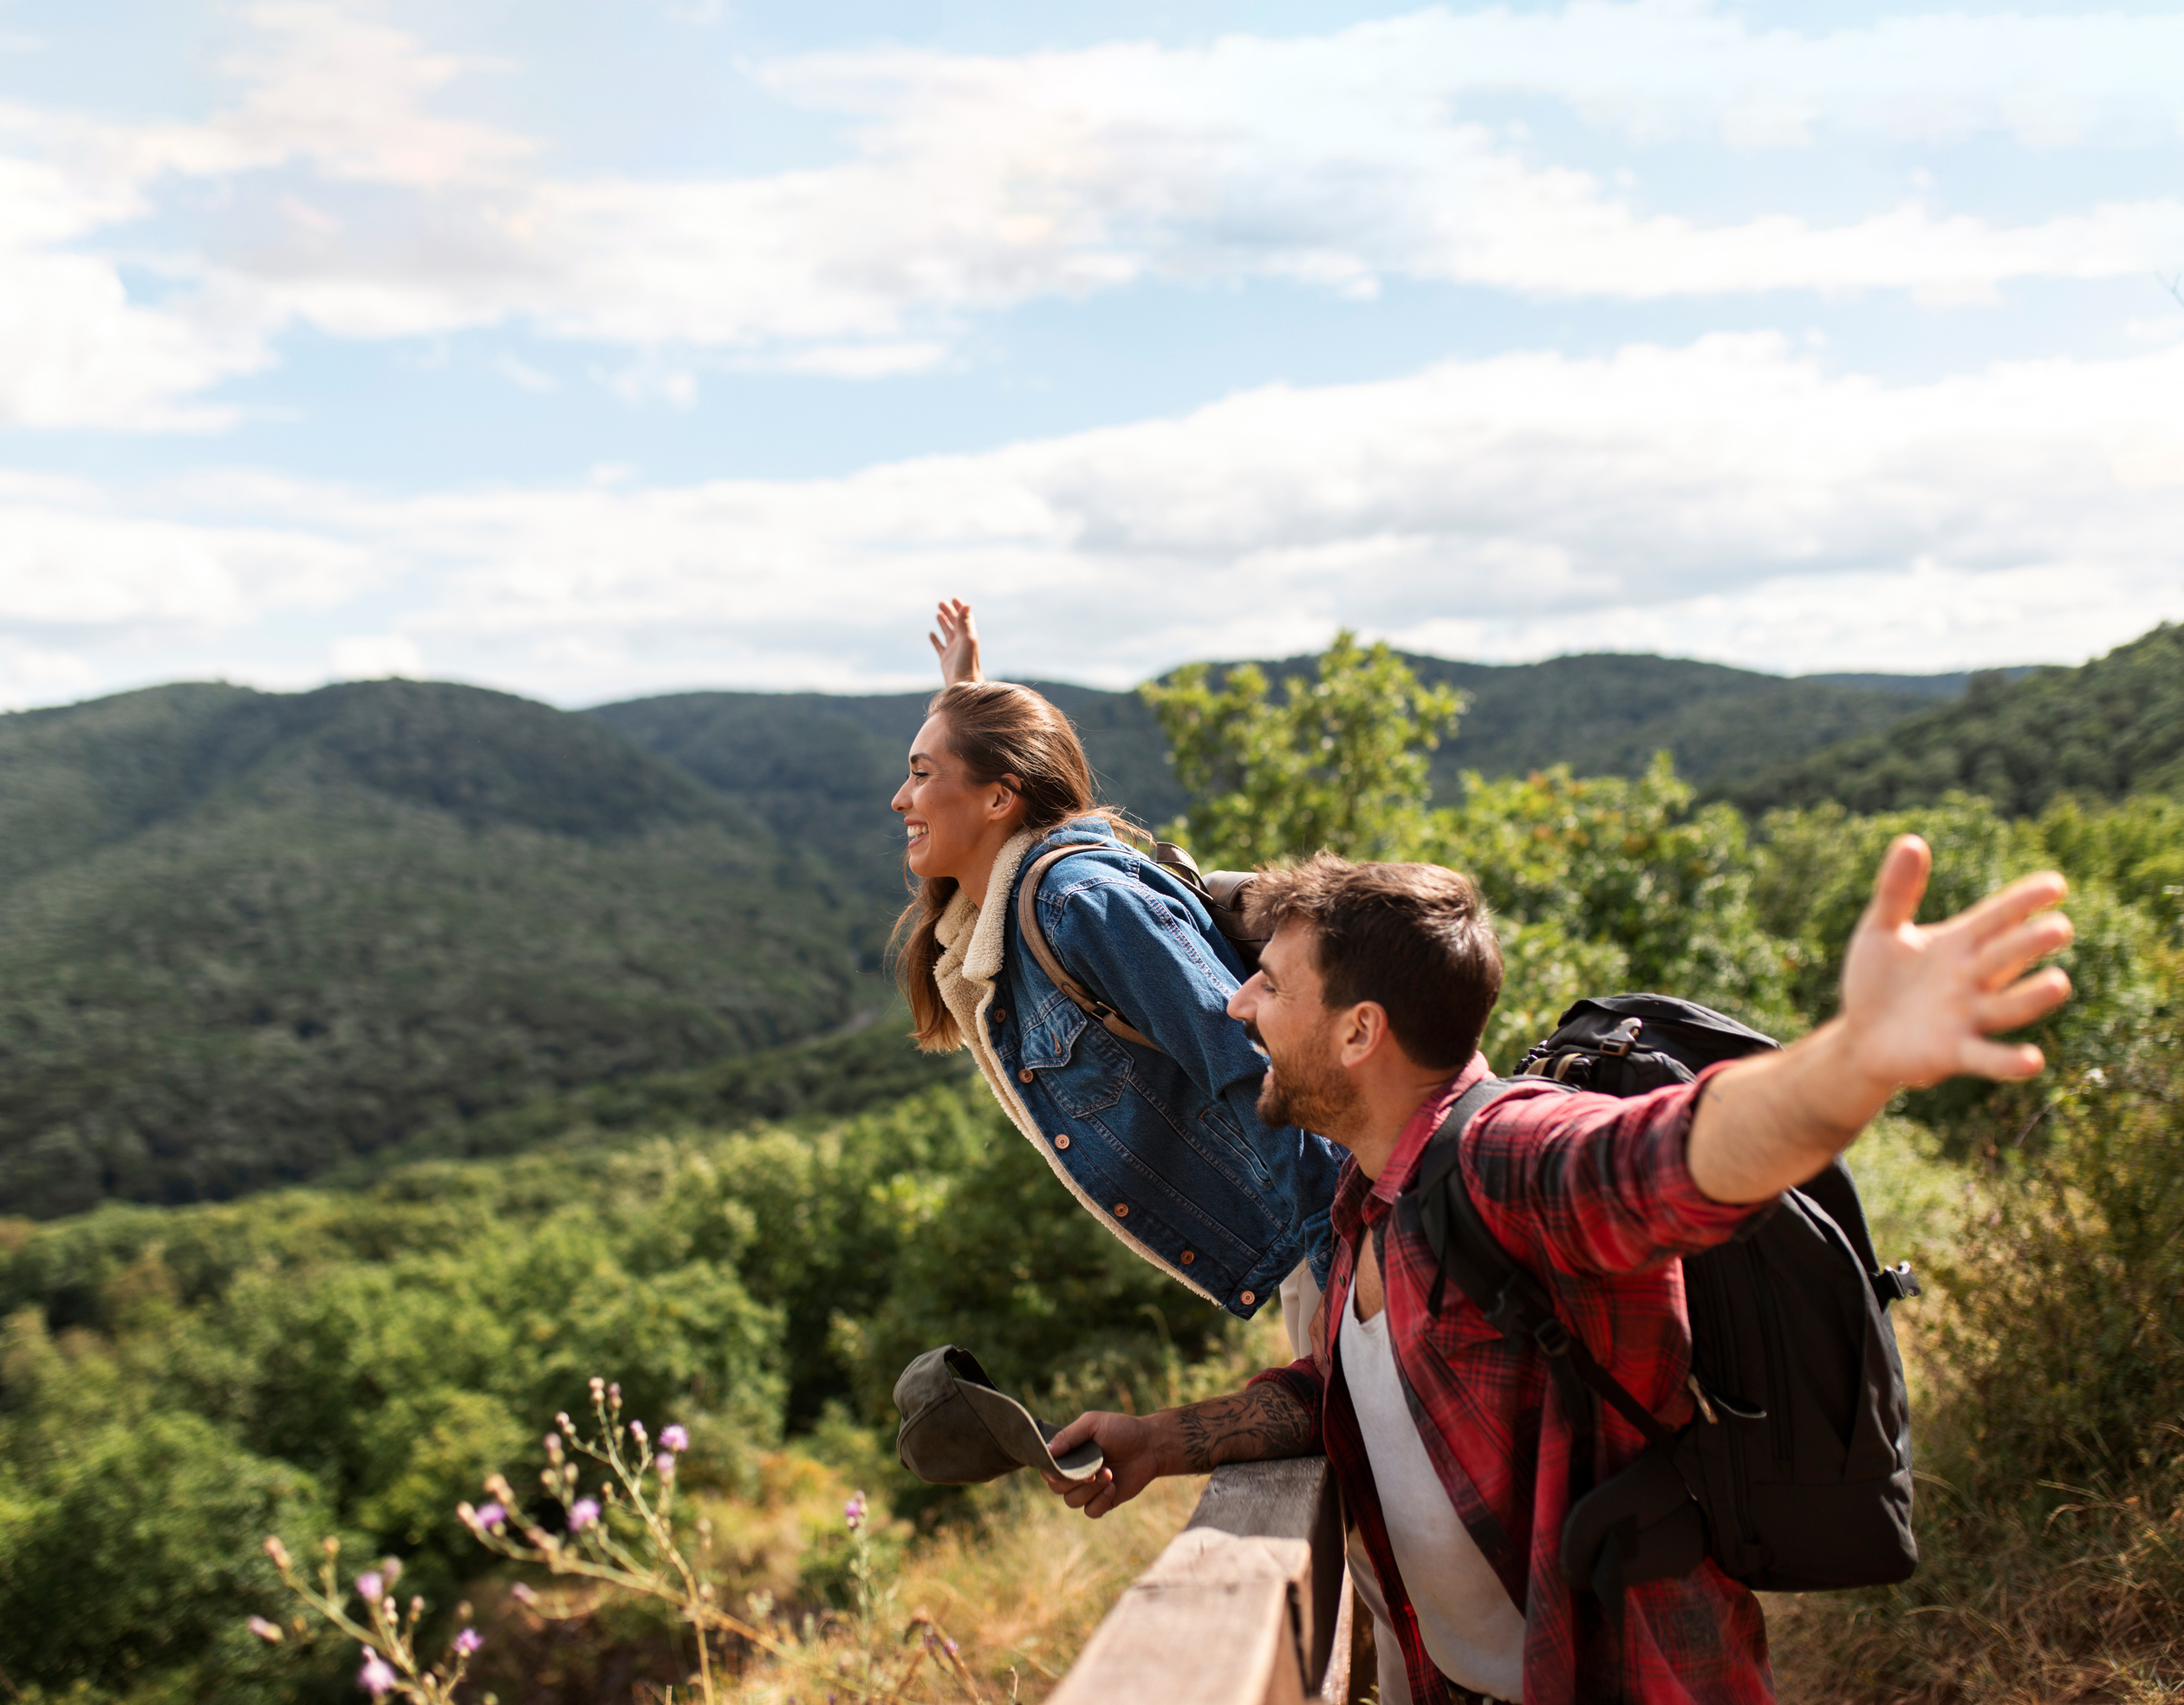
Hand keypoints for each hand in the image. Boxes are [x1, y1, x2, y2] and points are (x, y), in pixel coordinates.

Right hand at [929, 598, 982, 685]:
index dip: (959, 609)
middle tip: (940, 603)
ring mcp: (953, 651)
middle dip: (949, 613)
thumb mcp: (966, 640)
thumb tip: (966, 605)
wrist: (964, 684)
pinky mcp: (945, 660)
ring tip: (938, 613)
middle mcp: (961, 642)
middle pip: (955, 624)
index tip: (953, 599)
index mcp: (968, 636)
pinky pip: (940, 646)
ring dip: (943, 623)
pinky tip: (931, 634)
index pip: (964, 618)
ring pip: (947, 633)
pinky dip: (936, 639)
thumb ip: (965, 623)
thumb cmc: (967, 663)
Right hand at [1040, 1410, 1170, 1518]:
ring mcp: (1088, 1489)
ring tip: (1109, 1474)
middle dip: (1074, 1480)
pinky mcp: (1103, 1501)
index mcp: (1068, 1454)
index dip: (1052, 1471)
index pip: (1047, 1469)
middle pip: (1057, 1487)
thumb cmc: (1121, 1430)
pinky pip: (1091, 1512)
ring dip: (1090, 1490)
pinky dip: (1100, 1501)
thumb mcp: (1092, 1424)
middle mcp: (1075, 1473)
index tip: (1065, 1468)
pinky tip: (1113, 1487)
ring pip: (1072, 1501)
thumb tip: (1047, 1451)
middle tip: (1094, 1470)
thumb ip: (1068, 1436)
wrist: (1149, 1446)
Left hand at [1688, 834, 2072, 1202]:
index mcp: (1959, 944)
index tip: (2055, 884)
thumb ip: (1896, 891)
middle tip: (2059, 927)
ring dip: (2032, 997)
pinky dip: (2007, 1061)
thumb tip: (1912, 840)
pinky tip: (2032, 1060)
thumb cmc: (1878, 980)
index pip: (1996, 917)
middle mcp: (1972, 979)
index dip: (2023, 901)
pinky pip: (1986, 1057)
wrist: (1859, 1036)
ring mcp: (1967, 1016)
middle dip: (2030, 943)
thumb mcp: (1880, 931)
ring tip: (2059, 982)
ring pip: (2007, 1005)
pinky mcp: (1954, 1054)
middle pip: (2006, 957)